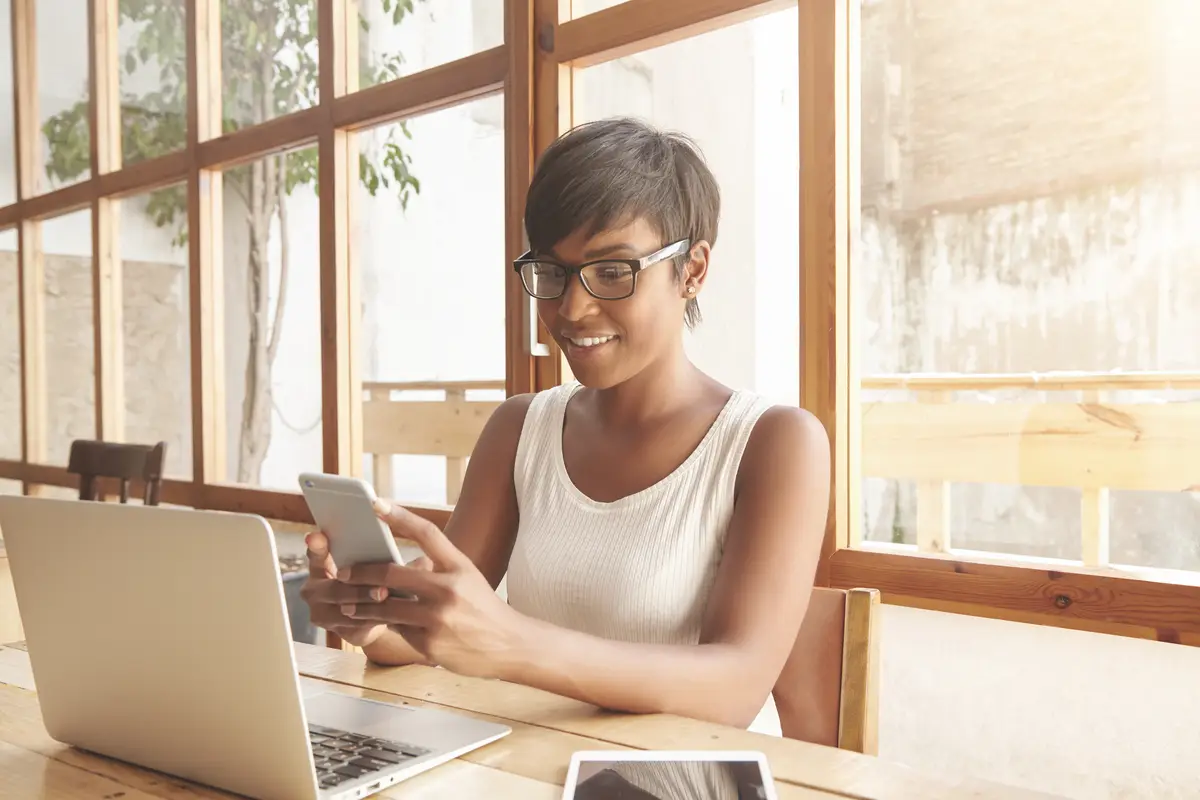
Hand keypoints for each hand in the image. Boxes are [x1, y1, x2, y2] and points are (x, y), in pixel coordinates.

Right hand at [298, 530, 391, 647]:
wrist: (369, 617)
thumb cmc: (366, 582)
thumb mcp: (362, 566)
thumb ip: (361, 556)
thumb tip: (380, 547)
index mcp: (318, 568)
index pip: (315, 555)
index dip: (316, 547)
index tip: (316, 537)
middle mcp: (313, 591)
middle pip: (335, 589)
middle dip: (359, 589)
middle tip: (380, 587)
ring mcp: (322, 614)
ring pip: (346, 610)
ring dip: (368, 605)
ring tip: (387, 598)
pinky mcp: (339, 631)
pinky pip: (357, 625)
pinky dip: (375, 618)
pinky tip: (391, 613)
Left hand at [336, 499, 525, 678]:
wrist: (508, 644)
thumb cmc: (481, 606)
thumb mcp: (466, 577)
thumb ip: (436, 567)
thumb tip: (396, 563)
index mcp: (459, 566)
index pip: (427, 533)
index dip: (400, 516)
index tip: (376, 504)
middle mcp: (449, 589)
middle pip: (392, 574)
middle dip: (361, 573)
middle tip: (342, 572)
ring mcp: (438, 618)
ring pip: (385, 607)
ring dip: (361, 605)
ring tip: (347, 603)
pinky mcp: (429, 644)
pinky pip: (397, 630)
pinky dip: (385, 627)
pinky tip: (375, 625)